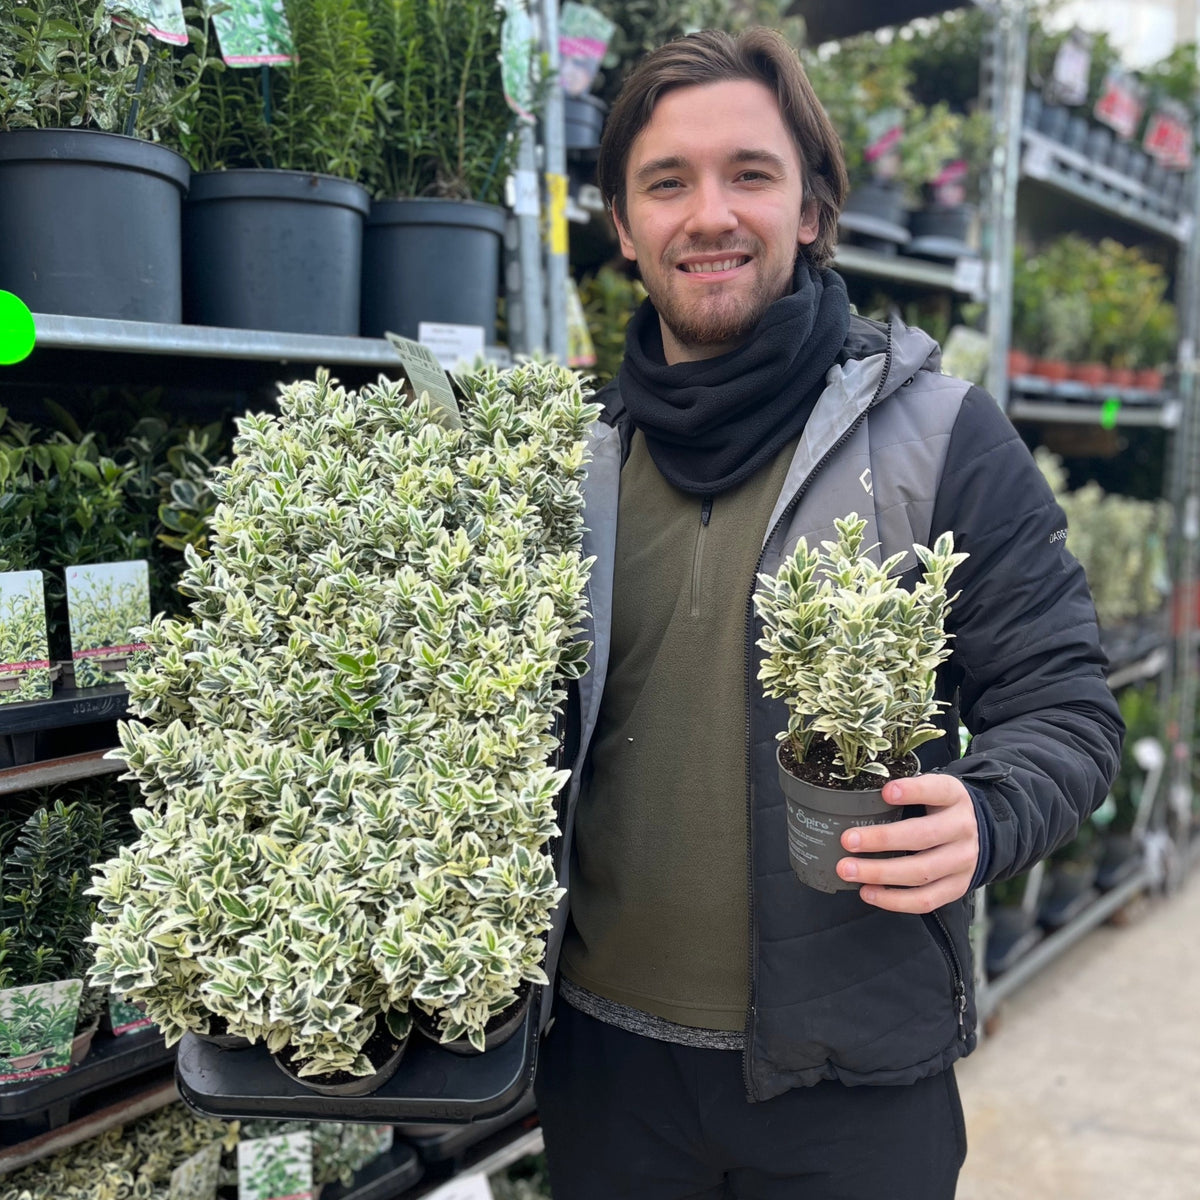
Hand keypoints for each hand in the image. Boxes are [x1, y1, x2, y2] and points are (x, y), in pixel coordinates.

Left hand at [837, 773, 978, 912]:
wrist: (977, 833)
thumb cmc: (939, 808)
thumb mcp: (930, 790)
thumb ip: (904, 792)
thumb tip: (857, 801)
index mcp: (953, 797)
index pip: (936, 790)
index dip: (912, 791)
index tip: (886, 793)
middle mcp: (962, 828)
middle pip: (923, 836)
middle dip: (881, 840)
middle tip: (848, 841)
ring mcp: (962, 861)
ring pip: (921, 872)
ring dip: (880, 873)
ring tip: (849, 870)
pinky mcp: (957, 887)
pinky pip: (925, 900)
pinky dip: (893, 900)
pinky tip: (868, 891)